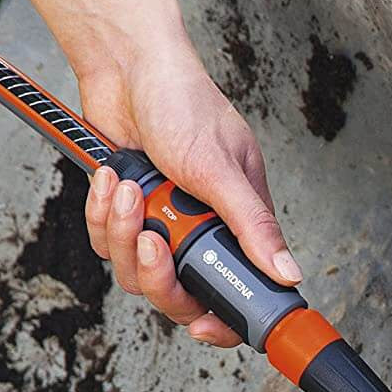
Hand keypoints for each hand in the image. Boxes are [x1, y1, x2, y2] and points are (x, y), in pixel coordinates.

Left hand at [80, 32, 300, 346]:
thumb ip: (253, 226)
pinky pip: (107, 243)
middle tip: (152, 242)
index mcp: (235, 224)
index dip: (221, 320)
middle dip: (157, 274)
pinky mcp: (126, 213)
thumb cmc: (182, 101)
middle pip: (178, 294)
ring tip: (130, 191)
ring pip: (136, 272)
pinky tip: (113, 180)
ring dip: (124, 233)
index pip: (236, 291)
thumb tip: (288, 272)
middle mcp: (199, 231)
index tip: (202, 326)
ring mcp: (160, 224)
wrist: (125, 65)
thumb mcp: (221, 168)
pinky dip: (103, 214)